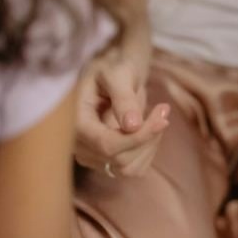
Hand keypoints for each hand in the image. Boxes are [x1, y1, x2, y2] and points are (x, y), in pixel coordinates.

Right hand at [75, 45, 170, 176]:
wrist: (108, 77)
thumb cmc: (110, 69)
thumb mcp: (117, 74)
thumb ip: (123, 98)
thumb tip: (131, 126)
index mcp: (74, 123)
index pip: (107, 144)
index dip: (139, 137)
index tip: (164, 117)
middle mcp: (78, 145)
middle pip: (120, 159)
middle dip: (148, 137)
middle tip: (163, 109)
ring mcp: (91, 156)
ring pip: (129, 168)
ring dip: (150, 144)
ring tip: (156, 117)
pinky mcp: (104, 161)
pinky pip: (134, 168)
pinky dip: (148, 150)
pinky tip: (149, 130)